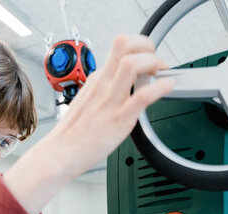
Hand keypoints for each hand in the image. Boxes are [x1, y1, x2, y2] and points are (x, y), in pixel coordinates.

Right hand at [3, 34, 173, 213]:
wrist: (59, 154)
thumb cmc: (73, 134)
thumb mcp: (88, 102)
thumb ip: (105, 91)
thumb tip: (123, 86)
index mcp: (97, 79)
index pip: (120, 47)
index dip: (140, 47)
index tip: (149, 59)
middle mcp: (103, 84)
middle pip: (125, 44)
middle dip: (148, 46)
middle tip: (157, 63)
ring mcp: (110, 101)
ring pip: (133, 64)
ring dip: (154, 63)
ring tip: (161, 74)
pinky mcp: (119, 119)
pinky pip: (143, 96)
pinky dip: (160, 88)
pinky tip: (168, 88)